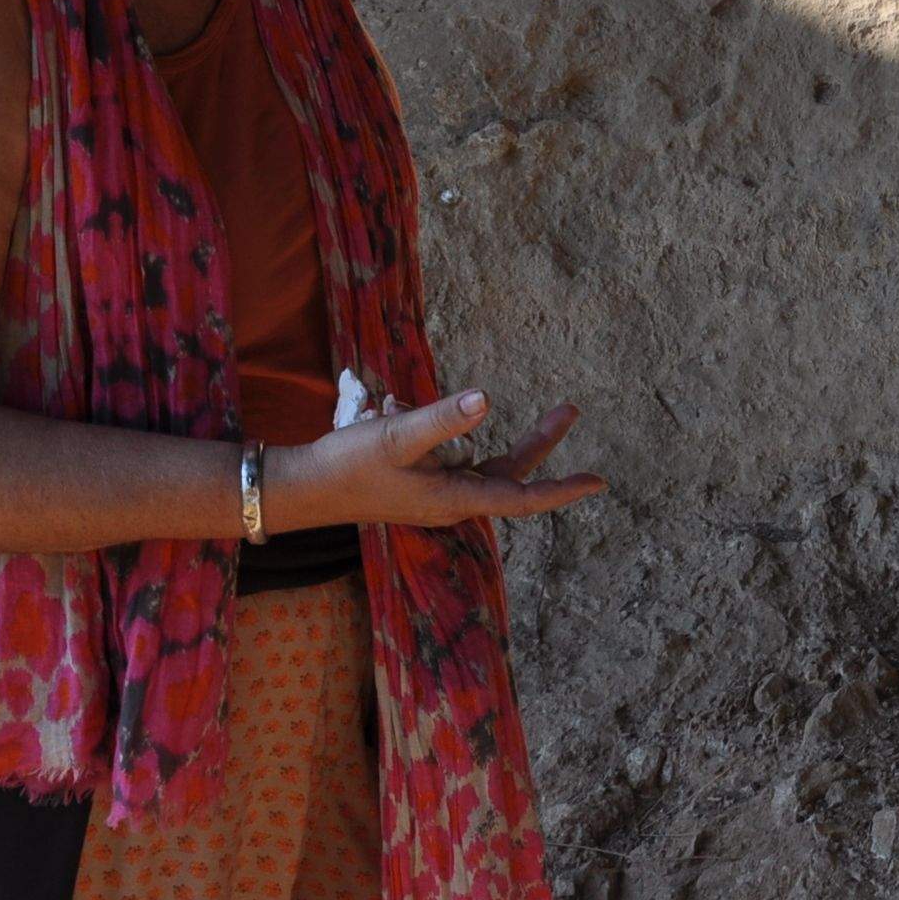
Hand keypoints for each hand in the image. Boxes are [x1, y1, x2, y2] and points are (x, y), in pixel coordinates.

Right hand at [268, 392, 606, 534]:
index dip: (561, 490)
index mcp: (455, 498)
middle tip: (569, 408)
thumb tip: (486, 399)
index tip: (599, 482)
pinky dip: (432, 425)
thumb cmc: (347, 466)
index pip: (522, 497)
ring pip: (478, 459)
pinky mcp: (416, 481)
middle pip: (509, 472)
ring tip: (445, 399)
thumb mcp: (397, 437)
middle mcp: (451, 500)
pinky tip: (387, 405)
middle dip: (539, 440)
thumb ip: (442, 419)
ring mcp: (434, 492)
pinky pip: (442, 451)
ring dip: (474, 426)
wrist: (299, 490)